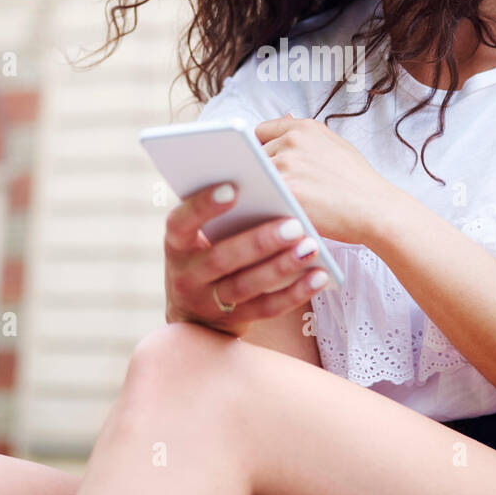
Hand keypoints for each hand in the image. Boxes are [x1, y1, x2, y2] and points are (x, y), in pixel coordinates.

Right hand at [162, 182, 332, 337]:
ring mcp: (209, 301)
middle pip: (221, 258)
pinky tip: (319, 275)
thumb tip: (258, 174)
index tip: (235, 187)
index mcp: (176, 242)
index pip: (181, 222)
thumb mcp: (201, 233)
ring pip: (246, 285)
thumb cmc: (209, 250)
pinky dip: (295, 293)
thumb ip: (220, 212)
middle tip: (293, 222)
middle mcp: (186, 274)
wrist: (198, 313)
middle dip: (258, 240)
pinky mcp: (236, 320)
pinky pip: (267, 308)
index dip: (203, 206)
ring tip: (311, 246)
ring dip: (281, 266)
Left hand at [252, 114, 393, 244]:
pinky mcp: (285, 190)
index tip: (270, 165)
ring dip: (263, 189)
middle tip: (285, 189)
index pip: (261, 132)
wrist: (376, 209)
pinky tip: (279, 212)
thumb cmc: (359, 183)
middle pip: (255, 156)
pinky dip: (264, 204)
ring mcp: (287, 164)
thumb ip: (306, 134)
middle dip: (264, 172)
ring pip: (254, 177)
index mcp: (304, 128)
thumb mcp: (336, 145)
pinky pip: (258, 195)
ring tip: (285, 201)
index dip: (264, 150)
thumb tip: (284, 116)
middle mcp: (293, 141)